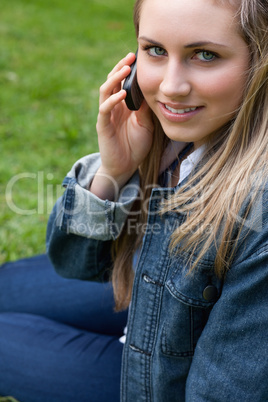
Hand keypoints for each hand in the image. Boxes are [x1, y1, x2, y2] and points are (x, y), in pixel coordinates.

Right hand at [91, 53, 153, 199]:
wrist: (125, 167)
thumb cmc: (136, 146)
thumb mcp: (146, 124)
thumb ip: (146, 109)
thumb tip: (152, 90)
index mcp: (123, 105)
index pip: (122, 82)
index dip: (128, 70)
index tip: (138, 58)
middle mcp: (113, 107)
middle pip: (112, 81)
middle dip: (120, 68)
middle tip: (130, 57)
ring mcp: (107, 115)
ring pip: (105, 91)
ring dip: (114, 79)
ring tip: (125, 70)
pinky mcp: (103, 126)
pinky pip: (105, 110)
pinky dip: (112, 100)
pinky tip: (122, 94)